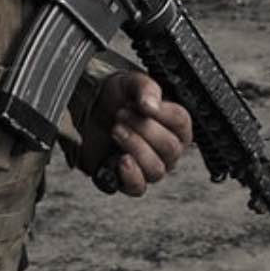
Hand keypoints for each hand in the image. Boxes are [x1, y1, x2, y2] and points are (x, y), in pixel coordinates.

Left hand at [84, 72, 192, 196]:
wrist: (86, 109)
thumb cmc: (115, 97)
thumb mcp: (131, 82)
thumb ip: (146, 88)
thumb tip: (151, 105)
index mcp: (174, 125)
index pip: (182, 123)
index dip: (163, 114)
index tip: (143, 104)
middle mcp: (167, 150)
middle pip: (170, 148)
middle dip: (143, 129)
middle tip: (121, 114)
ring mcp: (149, 166)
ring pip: (156, 169)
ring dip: (135, 147)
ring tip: (116, 130)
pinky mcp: (127, 179)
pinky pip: (138, 188)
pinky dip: (130, 175)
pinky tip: (120, 159)